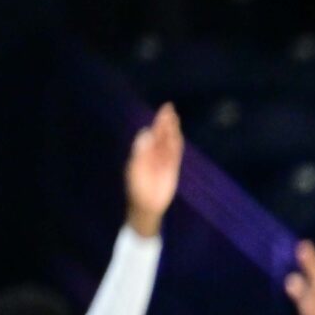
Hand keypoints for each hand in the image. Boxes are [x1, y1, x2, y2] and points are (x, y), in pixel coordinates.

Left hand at [124, 103, 184, 237]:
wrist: (146, 205)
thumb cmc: (137, 188)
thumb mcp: (135, 168)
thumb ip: (141, 151)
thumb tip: (146, 134)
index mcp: (143, 152)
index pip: (150, 134)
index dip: (155, 124)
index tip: (160, 115)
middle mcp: (154, 153)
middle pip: (161, 135)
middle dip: (165, 122)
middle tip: (169, 108)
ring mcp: (164, 160)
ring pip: (169, 142)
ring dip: (172, 130)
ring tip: (175, 117)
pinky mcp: (172, 168)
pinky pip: (176, 153)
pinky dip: (177, 144)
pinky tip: (178, 135)